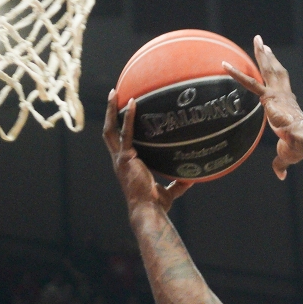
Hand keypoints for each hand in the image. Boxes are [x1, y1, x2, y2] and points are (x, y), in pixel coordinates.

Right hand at [101, 87, 193, 210]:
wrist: (149, 211)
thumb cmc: (157, 204)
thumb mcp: (170, 191)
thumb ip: (179, 183)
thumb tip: (194, 177)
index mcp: (126, 165)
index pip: (118, 142)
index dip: (118, 127)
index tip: (123, 112)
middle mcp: (119, 160)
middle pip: (109, 132)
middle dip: (110, 113)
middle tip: (114, 94)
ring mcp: (120, 158)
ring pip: (110, 130)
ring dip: (112, 110)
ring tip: (115, 92)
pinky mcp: (125, 158)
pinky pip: (126, 133)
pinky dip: (129, 117)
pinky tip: (134, 103)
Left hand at [226, 37, 302, 179]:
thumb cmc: (298, 148)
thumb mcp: (287, 155)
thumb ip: (280, 163)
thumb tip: (280, 176)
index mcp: (288, 105)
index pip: (280, 87)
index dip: (276, 77)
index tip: (273, 68)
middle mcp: (284, 94)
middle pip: (276, 71)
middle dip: (269, 56)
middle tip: (263, 44)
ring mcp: (277, 93)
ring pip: (267, 69)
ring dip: (261, 54)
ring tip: (258, 40)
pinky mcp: (268, 97)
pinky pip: (248, 82)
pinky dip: (235, 73)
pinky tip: (223, 64)